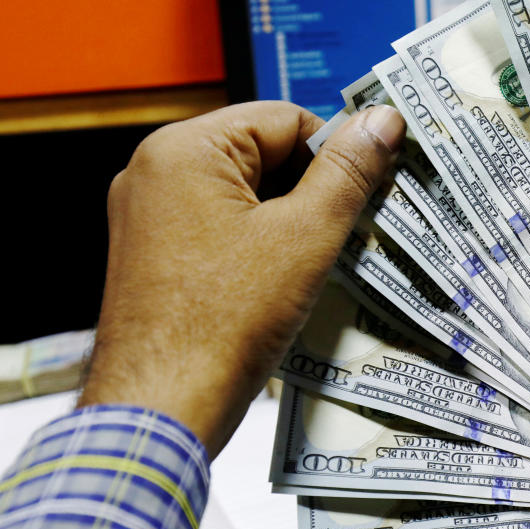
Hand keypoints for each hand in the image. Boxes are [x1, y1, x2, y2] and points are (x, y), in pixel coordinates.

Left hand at [80, 101, 404, 457]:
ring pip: (243, 194)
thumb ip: (348, 172)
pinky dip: (257, 245)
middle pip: (261, 154)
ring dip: (288, 221)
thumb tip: (382, 120)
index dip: (334, 155)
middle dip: (311, 190)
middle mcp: (154, 172)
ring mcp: (147, 215)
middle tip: (350, 231)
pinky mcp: (151, 254)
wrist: (160, 408)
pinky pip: (219, 227)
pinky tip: (283, 283)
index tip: (370, 190)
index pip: (285, 119)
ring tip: (316, 264)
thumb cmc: (223, 323)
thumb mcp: (305, 237)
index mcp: (184, 150)